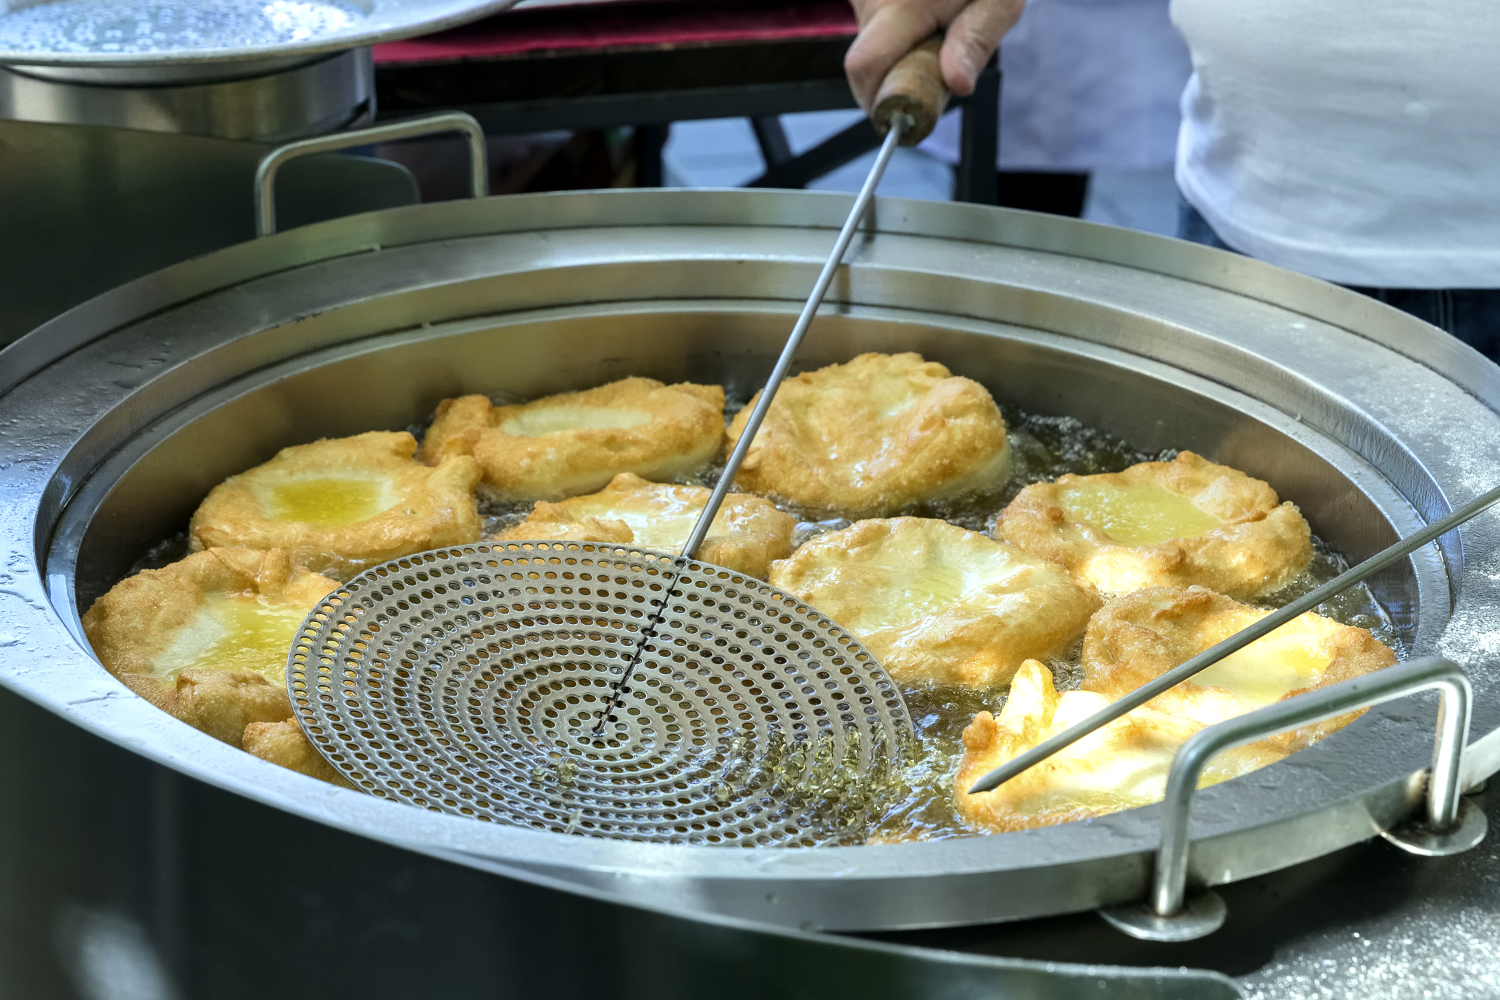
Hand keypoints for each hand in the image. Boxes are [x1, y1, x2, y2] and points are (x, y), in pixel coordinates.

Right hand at [844, 0, 1023, 111]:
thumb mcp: (999, 1)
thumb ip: (977, 40)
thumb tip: (959, 85)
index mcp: (901, 4)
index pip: (864, 68)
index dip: (877, 101)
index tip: (905, 113)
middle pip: (865, 63)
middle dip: (896, 78)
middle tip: (935, 66)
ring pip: (869, 47)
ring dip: (898, 55)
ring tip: (935, 31)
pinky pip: (873, 30)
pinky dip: (895, 37)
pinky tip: (922, 20)